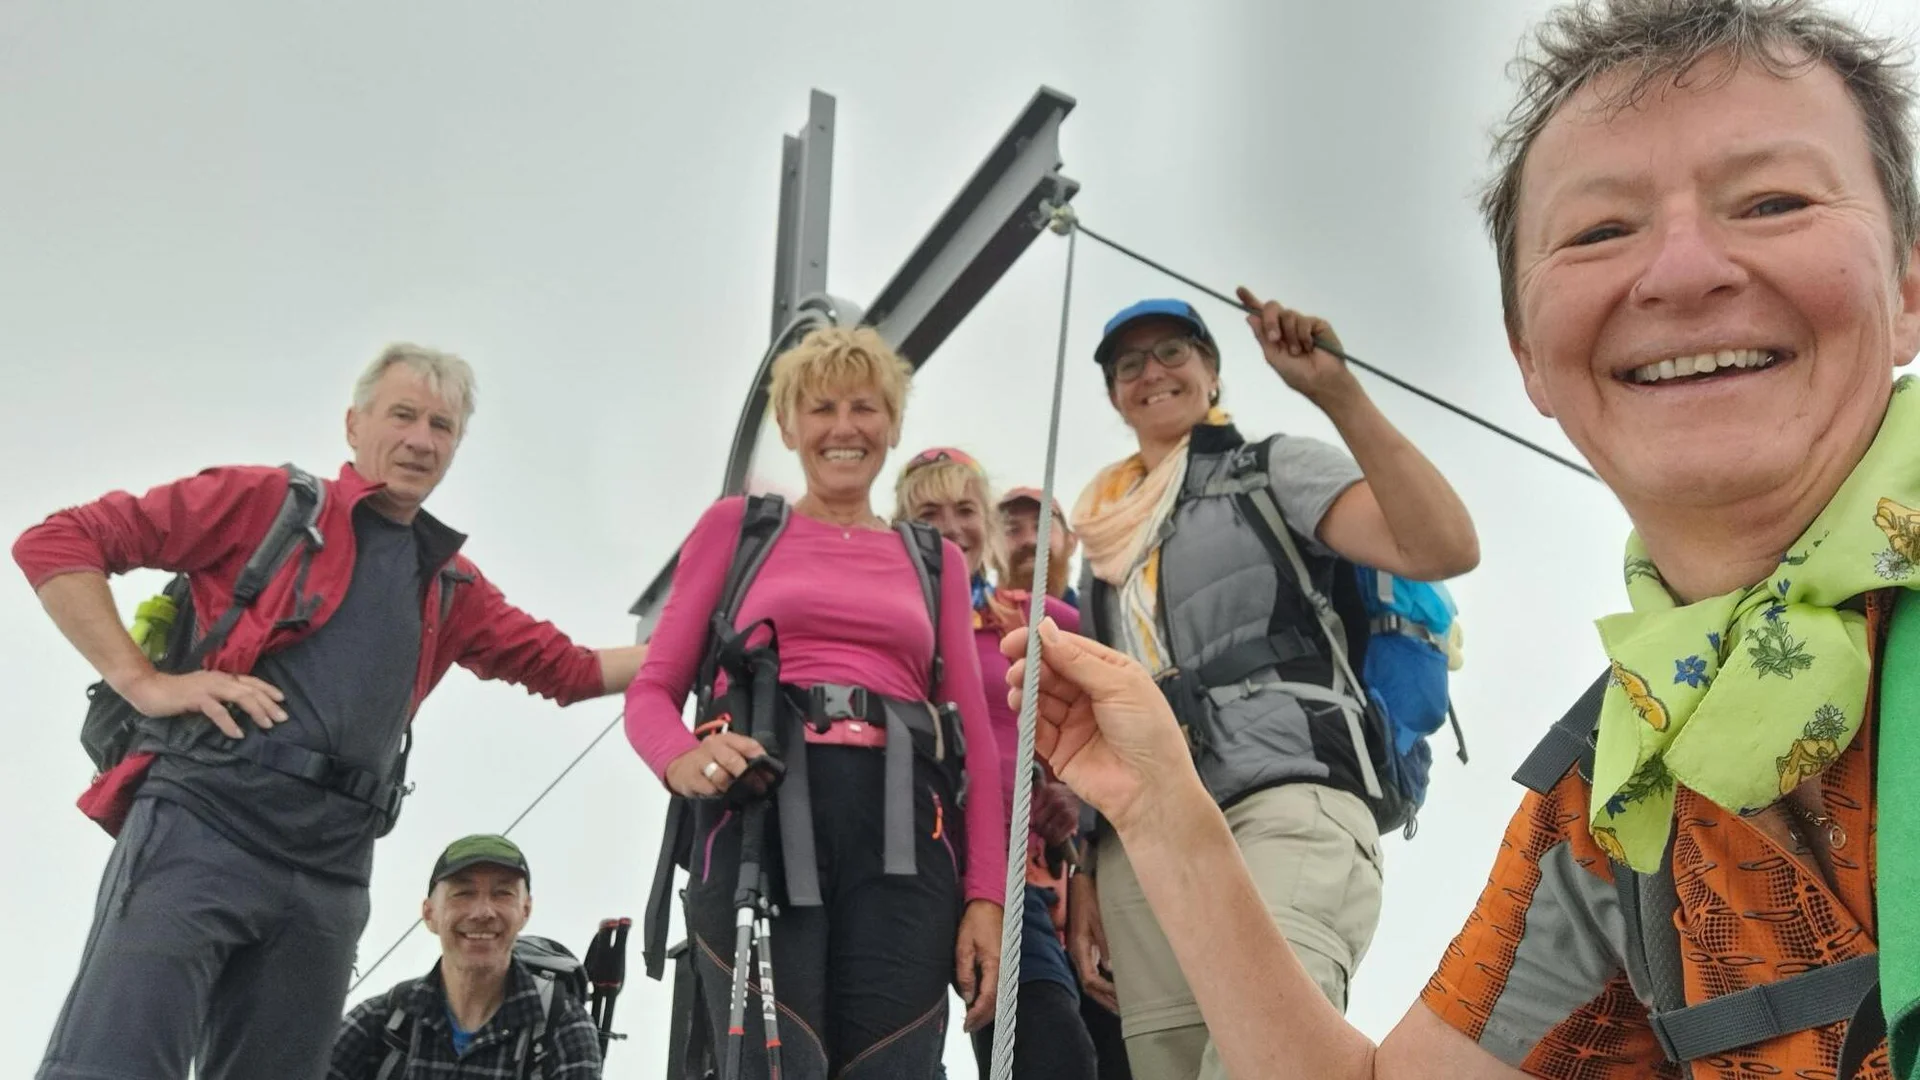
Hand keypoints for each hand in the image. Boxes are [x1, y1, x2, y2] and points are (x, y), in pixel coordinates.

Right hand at [120, 669, 286, 739]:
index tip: (282, 700)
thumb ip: (220, 697)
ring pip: (239, 696)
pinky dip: (229, 723)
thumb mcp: (203, 693)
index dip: (267, 689)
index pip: (250, 681)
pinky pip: (217, 710)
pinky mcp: (195, 698)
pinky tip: (237, 734)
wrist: (148, 689)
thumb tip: (238, 709)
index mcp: (221, 677)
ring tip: (267, 725)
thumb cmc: (175, 694)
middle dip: (269, 704)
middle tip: (282, 718)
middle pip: (250, 689)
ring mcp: (207, 687)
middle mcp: (218, 679)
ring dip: (256, 711)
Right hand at [664, 732, 769, 797]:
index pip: (748, 745)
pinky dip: (718, 793)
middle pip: (733, 760)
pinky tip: (720, 793)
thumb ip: (747, 760)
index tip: (771, 774)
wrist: (680, 766)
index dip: (761, 760)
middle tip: (759, 788)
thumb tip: (769, 775)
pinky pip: (709, 789)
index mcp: (726, 738)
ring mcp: (700, 761)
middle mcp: (712, 746)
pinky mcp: (691, 778)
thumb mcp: (728, 753)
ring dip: (732, 787)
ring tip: (737, 792)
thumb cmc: (712, 760)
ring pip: (720, 776)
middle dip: (749, 777)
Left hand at [954, 899, 1002, 1032]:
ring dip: (987, 1010)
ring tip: (972, 1018)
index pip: (988, 998)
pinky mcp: (1004, 963)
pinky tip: (979, 1001)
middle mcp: (1004, 968)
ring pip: (1000, 996)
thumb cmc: (976, 922)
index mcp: (994, 964)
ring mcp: (1006, 966)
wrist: (990, 903)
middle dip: (983, 1018)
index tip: (966, 1024)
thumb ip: (965, 973)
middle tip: (968, 1027)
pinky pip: (1000, 987)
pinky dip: (991, 999)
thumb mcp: (963, 946)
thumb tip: (968, 997)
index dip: (977, 1014)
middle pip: (997, 1002)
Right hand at [1001, 618, 1196, 834]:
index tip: (1016, 640)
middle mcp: (1089, 695)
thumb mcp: (1119, 685)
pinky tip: (1023, 710)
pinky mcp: (1059, 749)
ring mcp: (1073, 722)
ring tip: (1018, 689)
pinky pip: (1036, 729)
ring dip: (1026, 691)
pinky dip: (1027, 718)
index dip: (1041, 642)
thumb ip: (1078, 661)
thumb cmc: (1149, 732)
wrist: (1152, 789)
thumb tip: (1046, 630)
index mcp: (1109, 673)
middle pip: (1051, 672)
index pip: (1069, 649)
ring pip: (1040, 698)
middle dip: (1031, 667)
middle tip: (1016, 669)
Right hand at [1068, 874, 1118, 1012]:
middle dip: (1105, 1000)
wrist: (1079, 883)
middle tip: (1123, 1013)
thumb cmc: (1090, 898)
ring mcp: (1079, 951)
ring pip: (1090, 981)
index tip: (1120, 998)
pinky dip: (1103, 983)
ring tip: (1121, 1006)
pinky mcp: (1084, 948)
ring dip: (1104, 995)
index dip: (1105, 991)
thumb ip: (1105, 944)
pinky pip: (1092, 972)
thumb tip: (1111, 968)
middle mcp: (1077, 953)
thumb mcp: (1101, 919)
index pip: (1090, 979)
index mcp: (1079, 948)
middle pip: (1089, 986)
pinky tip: (1115, 987)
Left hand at [1235, 286, 1359, 403]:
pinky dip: (1304, 336)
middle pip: (1272, 308)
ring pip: (1288, 315)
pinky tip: (1310, 347)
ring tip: (1298, 352)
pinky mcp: (1317, 324)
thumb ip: (1262, 336)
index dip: (1251, 301)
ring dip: (1291, 336)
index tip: (1240, 290)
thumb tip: (1250, 317)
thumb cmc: (1297, 374)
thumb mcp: (1273, 356)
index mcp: (1275, 334)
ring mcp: (1302, 324)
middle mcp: (1287, 326)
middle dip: (1270, 321)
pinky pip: (1304, 321)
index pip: (1261, 315)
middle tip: (1275, 338)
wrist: (1320, 381)